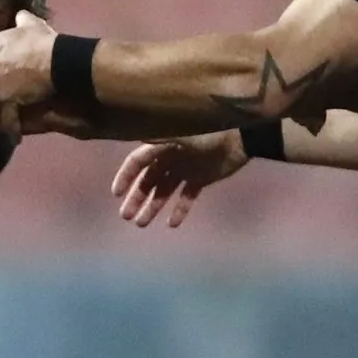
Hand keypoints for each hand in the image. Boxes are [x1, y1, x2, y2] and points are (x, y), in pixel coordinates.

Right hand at [113, 135, 246, 228]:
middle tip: (126, 216)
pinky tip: (172, 224)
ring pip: (163, 192)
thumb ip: (158, 136)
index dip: (125, 177)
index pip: (137, 163)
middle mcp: (170, 158)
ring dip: (152, 207)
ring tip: (142, 224)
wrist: (240, 138)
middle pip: (147, 181)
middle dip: (136, 198)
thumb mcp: (181, 134)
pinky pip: (186, 197)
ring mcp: (185, 170)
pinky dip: (180, 210)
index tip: (117, 194)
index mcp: (162, 146)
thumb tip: (135, 133)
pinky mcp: (200, 179)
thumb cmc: (209, 133)